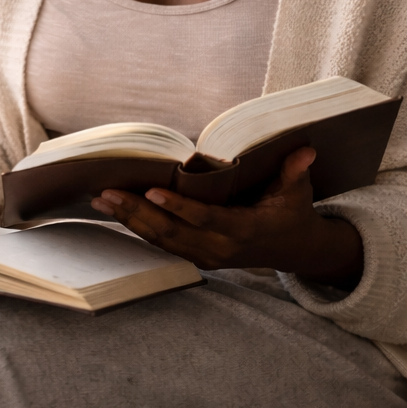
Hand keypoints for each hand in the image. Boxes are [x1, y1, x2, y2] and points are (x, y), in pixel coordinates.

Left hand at [90, 147, 363, 288]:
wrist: (294, 250)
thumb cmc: (292, 213)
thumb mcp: (298, 193)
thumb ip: (295, 172)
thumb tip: (305, 151)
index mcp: (243, 231)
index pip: (206, 220)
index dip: (179, 208)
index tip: (153, 190)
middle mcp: (220, 249)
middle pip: (172, 233)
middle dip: (137, 212)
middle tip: (107, 192)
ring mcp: (206, 256)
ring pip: (162, 240)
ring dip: (130, 219)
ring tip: (101, 198)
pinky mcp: (196, 256)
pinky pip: (163, 243)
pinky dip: (138, 227)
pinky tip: (116, 210)